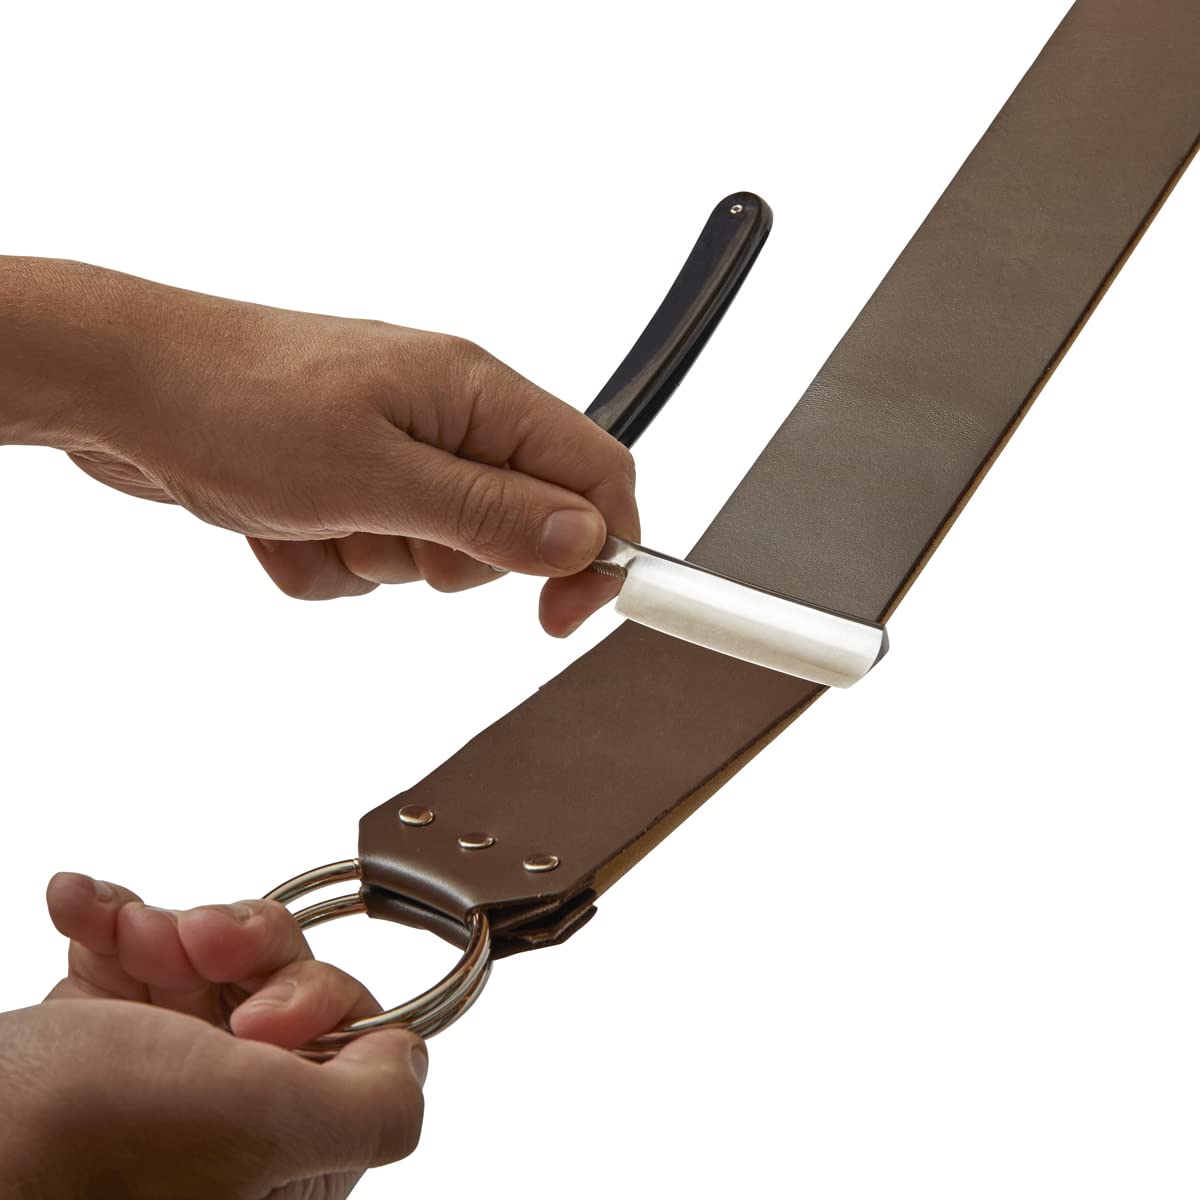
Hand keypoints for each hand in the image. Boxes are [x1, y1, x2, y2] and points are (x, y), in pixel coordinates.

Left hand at [0, 257, 638, 634]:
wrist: (120, 387)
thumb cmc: (235, 404)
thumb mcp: (375, 476)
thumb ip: (489, 513)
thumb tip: (587, 539)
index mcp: (476, 394)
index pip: (594, 475)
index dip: (598, 552)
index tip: (562, 616)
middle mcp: (447, 421)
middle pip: (516, 530)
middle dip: (451, 559)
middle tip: (384, 529)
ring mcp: (396, 453)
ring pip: (436, 556)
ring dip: (375, 559)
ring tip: (314, 512)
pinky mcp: (349, 485)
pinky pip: (370, 562)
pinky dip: (327, 561)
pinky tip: (278, 522)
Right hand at [1, 872, 425, 1198]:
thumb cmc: (81, 1144)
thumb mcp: (262, 1126)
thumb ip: (372, 1106)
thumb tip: (410, 1065)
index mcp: (282, 1156)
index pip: (350, 1039)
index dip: (312, 999)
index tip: (260, 1013)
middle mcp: (227, 1121)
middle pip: (279, 981)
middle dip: (234, 946)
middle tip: (192, 948)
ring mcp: (159, 1075)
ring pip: (209, 955)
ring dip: (162, 927)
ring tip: (122, 932)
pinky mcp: (97, 1039)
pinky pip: (131, 949)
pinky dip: (107, 919)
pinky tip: (77, 906)